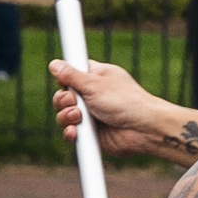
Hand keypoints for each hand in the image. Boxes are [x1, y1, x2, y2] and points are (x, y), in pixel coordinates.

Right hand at [48, 58, 168, 153]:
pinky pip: (71, 133)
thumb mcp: (94, 84)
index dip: (64, 79)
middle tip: (73, 102)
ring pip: (64, 115)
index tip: (65, 82)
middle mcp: (92, 96)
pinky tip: (75, 132)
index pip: (71, 74)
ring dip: (66, 116)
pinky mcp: (91, 134)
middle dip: (63, 100)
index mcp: (95, 77)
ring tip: (78, 117)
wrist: (142, 129)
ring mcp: (91, 115)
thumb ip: (71, 76)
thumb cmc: (125, 101)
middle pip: (63, 96)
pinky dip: (70, 133)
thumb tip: (54, 64)